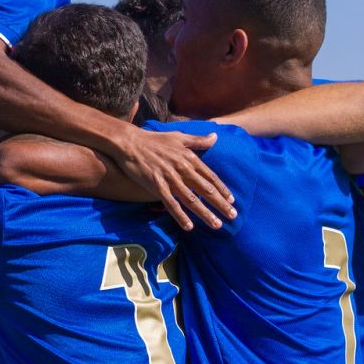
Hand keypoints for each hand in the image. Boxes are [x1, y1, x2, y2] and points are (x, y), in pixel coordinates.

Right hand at [114, 128, 234, 230]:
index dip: (222, 189)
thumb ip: (198, 140)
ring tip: (216, 224)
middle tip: (233, 216)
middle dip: (220, 204)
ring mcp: (170, 178)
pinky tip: (189, 226)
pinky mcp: (156, 185)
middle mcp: (183, 169)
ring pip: (191, 199)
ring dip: (205, 213)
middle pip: (206, 190)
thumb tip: (216, 136)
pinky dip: (180, 215)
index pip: (211, 177)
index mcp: (189, 158)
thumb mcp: (179, 136)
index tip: (232, 200)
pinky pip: (171, 204)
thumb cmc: (154, 140)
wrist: (130, 143)